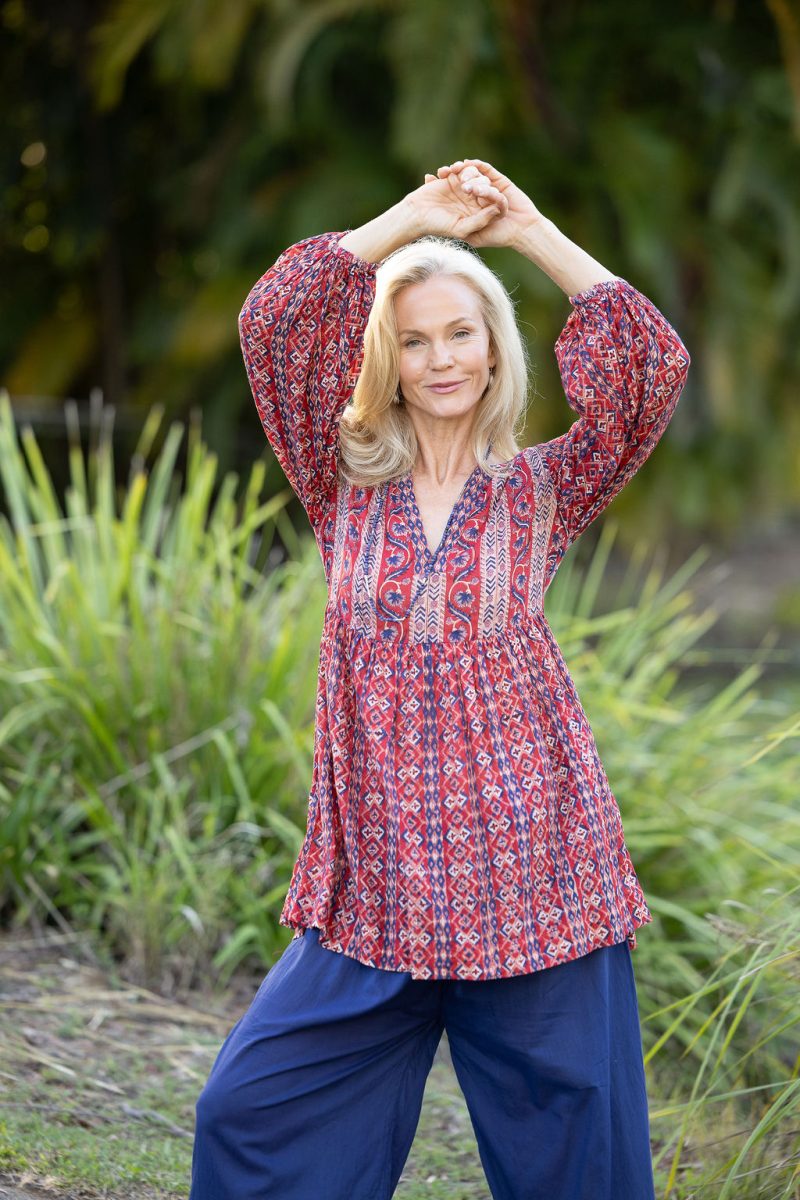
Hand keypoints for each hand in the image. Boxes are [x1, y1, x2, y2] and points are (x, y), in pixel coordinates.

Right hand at [403, 168, 508, 242]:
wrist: (416, 215)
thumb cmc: (438, 226)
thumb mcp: (461, 228)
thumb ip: (480, 221)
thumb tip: (497, 209)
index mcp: (478, 214)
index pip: (492, 202)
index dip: (490, 196)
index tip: (478, 194)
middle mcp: (473, 201)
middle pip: (485, 186)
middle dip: (478, 183)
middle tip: (464, 187)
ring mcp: (464, 188)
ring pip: (475, 175)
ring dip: (468, 174)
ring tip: (457, 180)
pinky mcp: (454, 178)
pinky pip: (462, 168)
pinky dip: (456, 167)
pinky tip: (445, 173)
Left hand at [429, 160, 544, 249]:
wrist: (521, 230)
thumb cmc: (497, 236)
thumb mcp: (473, 236)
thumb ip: (460, 230)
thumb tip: (440, 223)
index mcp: (469, 206)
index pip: (451, 192)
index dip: (440, 185)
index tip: (429, 180)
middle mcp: (477, 195)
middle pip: (459, 180)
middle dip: (449, 174)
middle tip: (441, 172)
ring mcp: (488, 186)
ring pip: (472, 174)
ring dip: (462, 170)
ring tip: (454, 170)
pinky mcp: (499, 180)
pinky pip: (486, 169)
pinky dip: (476, 165)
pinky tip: (466, 163)